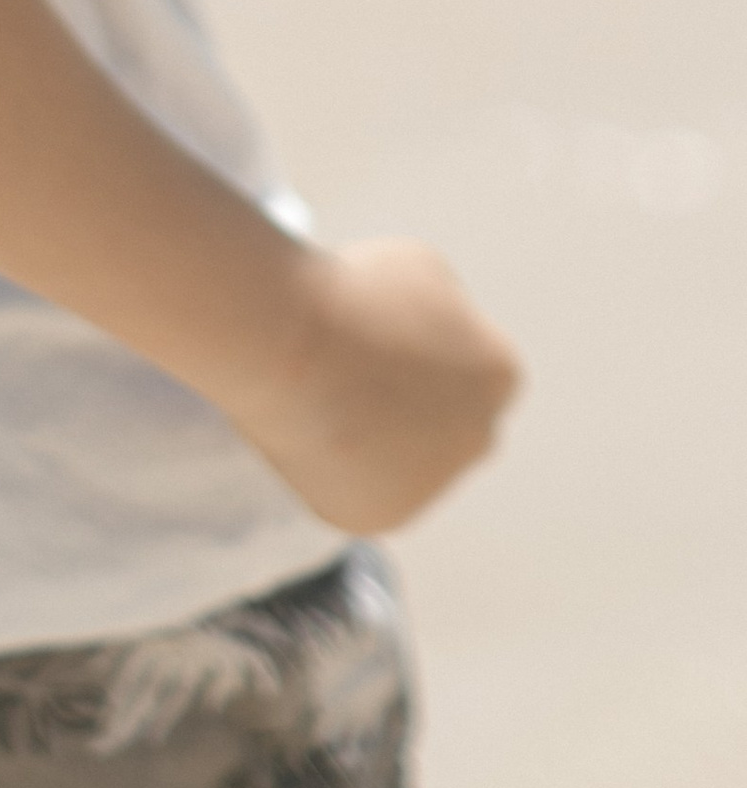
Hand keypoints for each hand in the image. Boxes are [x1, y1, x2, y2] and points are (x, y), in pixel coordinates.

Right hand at [235, 238, 520, 534]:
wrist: (288, 346)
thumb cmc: (351, 295)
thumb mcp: (421, 271)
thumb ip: (446, 313)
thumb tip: (432, 337)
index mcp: (499, 373)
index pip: (477, 367)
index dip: (428, 347)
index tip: (385, 333)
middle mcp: (479, 437)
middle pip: (451, 422)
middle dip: (414, 403)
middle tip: (357, 369)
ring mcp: (432, 485)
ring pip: (407, 461)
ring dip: (377, 436)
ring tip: (321, 391)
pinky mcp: (381, 517)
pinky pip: (363, 489)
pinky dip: (339, 466)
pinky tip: (310, 427)